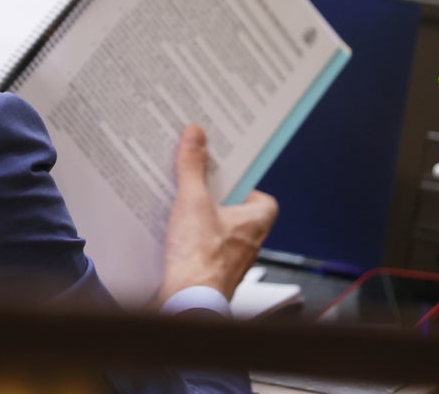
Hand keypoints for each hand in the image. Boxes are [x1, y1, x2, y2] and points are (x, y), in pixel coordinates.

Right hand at [157, 124, 277, 302]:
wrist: (188, 302)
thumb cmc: (201, 260)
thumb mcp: (193, 201)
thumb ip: (193, 167)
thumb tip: (196, 137)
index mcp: (255, 223)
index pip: (264, 200)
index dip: (247, 186)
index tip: (228, 176)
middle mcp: (249, 244)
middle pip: (239, 214)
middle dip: (220, 201)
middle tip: (201, 187)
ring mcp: (232, 262)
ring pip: (222, 234)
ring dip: (205, 222)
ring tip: (183, 209)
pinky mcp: (212, 274)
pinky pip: (206, 251)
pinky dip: (193, 242)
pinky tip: (174, 236)